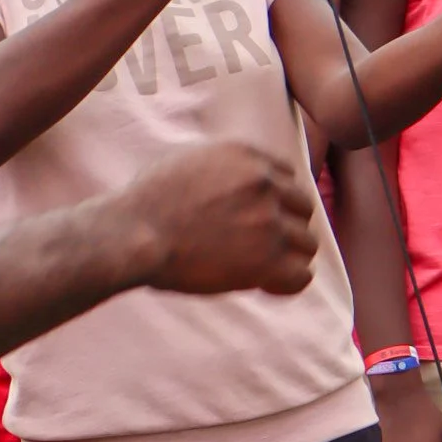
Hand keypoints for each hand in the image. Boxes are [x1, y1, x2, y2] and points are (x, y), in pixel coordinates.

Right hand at [126, 142, 317, 293]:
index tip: (260, 217)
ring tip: (261, 268)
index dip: (276, 200)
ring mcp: (269, 221)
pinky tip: (266, 286)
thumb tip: (232, 176)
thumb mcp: (189, 160)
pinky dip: (288, 283)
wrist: (134, 234)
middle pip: (302, 207)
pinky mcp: (266, 260)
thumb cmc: (147, 202)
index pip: (287, 175)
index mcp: (247, 155)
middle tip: (260, 246)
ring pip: (306, 243)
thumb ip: (222, 165)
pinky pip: (301, 275)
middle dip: (286, 226)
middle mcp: (264, 183)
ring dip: (288, 257)